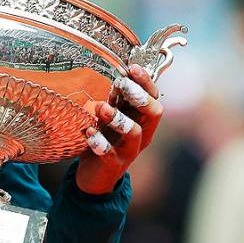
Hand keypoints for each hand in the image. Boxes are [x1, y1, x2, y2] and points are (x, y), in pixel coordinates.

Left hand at [76, 64, 162, 194]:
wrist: (95, 175)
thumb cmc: (104, 138)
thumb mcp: (109, 116)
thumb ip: (113, 98)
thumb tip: (109, 69)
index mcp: (141, 118)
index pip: (154, 96)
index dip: (146, 81)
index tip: (132, 66)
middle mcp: (142, 133)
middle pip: (154, 112)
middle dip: (140, 96)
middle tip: (122, 84)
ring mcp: (130, 150)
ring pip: (135, 132)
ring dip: (119, 118)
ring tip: (101, 108)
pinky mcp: (114, 164)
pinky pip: (111, 154)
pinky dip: (100, 143)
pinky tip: (89, 134)